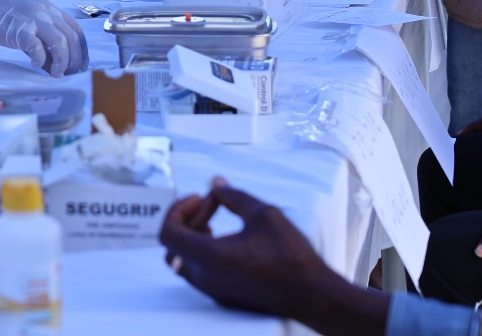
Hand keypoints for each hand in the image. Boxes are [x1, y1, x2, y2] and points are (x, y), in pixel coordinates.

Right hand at [0, 0, 88, 76]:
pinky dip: (41, 58)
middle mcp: (45, 11)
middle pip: (71, 37)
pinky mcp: (18, 29)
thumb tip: (55, 66)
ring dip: (62, 61)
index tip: (81, 65)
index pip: (76, 29)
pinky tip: (35, 63)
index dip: (82, 49)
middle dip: (74, 59)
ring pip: (60, 41)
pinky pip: (37, 46)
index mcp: (49, 8)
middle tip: (68, 73)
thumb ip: (43, 41)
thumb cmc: (2, 19)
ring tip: (56, 73)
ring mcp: (32, 18)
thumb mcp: (28, 25)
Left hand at [159, 178, 386, 334]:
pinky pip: (199, 272)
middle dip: (187, 219)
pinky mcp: (225, 297)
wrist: (313, 295)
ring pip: (183, 260)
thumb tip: (215, 183)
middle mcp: (206, 278)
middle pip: (173, 245)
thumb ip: (233, 196)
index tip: (199, 198)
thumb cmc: (291, 255)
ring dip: (193, 237)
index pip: (168, 232)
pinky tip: (229, 241)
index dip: (177, 209)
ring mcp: (214, 291)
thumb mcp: (263, 214)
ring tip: (218, 223)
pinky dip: (203, 252)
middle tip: (212, 206)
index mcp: (209, 257)